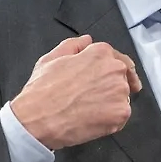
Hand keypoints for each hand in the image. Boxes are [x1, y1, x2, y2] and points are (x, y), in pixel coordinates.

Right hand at [10, 35, 142, 149]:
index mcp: (100, 53)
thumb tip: (86, 41)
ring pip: (122, 97)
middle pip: (122, 77)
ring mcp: (120, 92)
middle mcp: (114, 70)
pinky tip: (92, 120)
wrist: (37, 120)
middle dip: (111, 86)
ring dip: (111, 103)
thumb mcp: (51, 59)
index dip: (111, 69)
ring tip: (87, 110)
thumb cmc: (42, 92)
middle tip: (93, 98)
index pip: (118, 58)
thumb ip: (73, 46)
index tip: (114, 77)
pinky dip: (110, 120)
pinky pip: (121, 116)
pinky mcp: (121, 113)